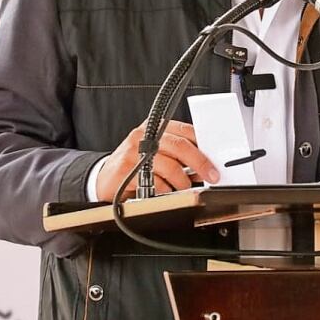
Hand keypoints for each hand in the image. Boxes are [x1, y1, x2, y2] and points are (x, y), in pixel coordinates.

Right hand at [95, 120, 219, 199]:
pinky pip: (156, 182)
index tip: (215, 160)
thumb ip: (178, 155)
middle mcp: (145, 136)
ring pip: (170, 165)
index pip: (185, 130)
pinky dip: (166, 190)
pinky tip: (166, 191)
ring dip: (183, 181)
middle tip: (211, 176)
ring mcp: (135, 151)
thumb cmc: (135, 165)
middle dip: (200, 162)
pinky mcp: (127, 169)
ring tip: (184, 187)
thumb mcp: (157, 153)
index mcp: (156, 127)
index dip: (203, 145)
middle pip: (180, 146)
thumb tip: (204, 167)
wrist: (105, 179)